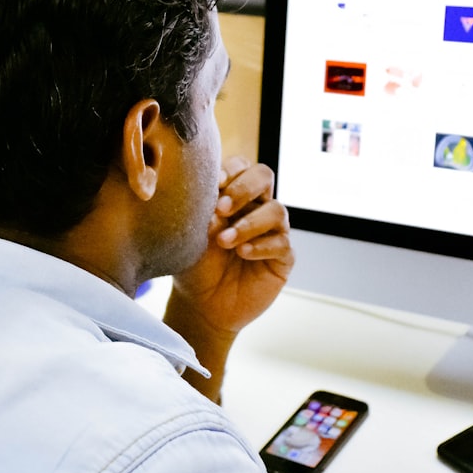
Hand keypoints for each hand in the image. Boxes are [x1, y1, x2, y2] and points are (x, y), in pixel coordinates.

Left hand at [170, 156, 293, 336]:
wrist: (201, 305)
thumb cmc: (194, 265)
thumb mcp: (191, 235)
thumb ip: (202, 212)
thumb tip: (212, 197)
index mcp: (232, 195)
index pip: (240, 166)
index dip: (231, 170)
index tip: (214, 184)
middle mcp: (255, 207)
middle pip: (264, 176)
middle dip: (244, 188)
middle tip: (222, 209)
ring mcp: (272, 231)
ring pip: (277, 210)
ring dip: (249, 223)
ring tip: (225, 241)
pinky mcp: (282, 257)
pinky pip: (281, 243)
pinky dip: (261, 246)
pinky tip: (242, 253)